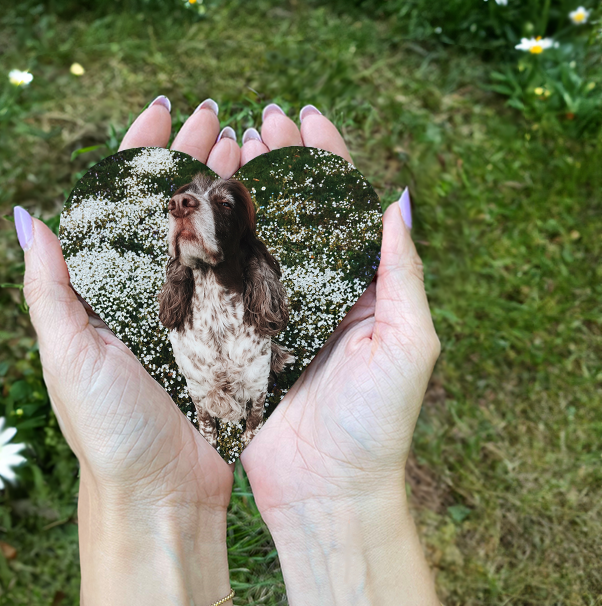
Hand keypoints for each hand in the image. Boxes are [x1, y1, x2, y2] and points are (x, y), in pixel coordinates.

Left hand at [15, 96, 247, 605]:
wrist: (160, 490)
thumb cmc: (109, 426)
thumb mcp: (68, 353)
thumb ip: (48, 287)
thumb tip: (26, 215)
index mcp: (109, 284)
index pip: (121, 199)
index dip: (140, 151)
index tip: (164, 111)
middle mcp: (151, 287)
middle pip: (172, 203)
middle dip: (192, 154)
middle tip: (219, 115)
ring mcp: (193, 306)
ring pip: (211, 229)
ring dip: (227, 184)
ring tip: (249, 144)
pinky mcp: (227, 330)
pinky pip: (243, 271)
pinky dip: (254, 235)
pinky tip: (272, 207)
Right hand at [240, 107, 439, 520]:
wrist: (328, 490)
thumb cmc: (376, 423)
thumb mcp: (407, 344)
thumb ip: (404, 274)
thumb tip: (398, 200)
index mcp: (359, 284)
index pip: (343, 204)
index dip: (326, 157)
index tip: (304, 115)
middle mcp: (317, 290)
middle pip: (296, 210)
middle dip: (280, 161)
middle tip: (258, 121)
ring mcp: (276, 310)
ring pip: (257, 236)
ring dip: (244, 191)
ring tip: (226, 147)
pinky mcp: (242, 336)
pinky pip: (226, 279)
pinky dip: (215, 243)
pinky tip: (197, 212)